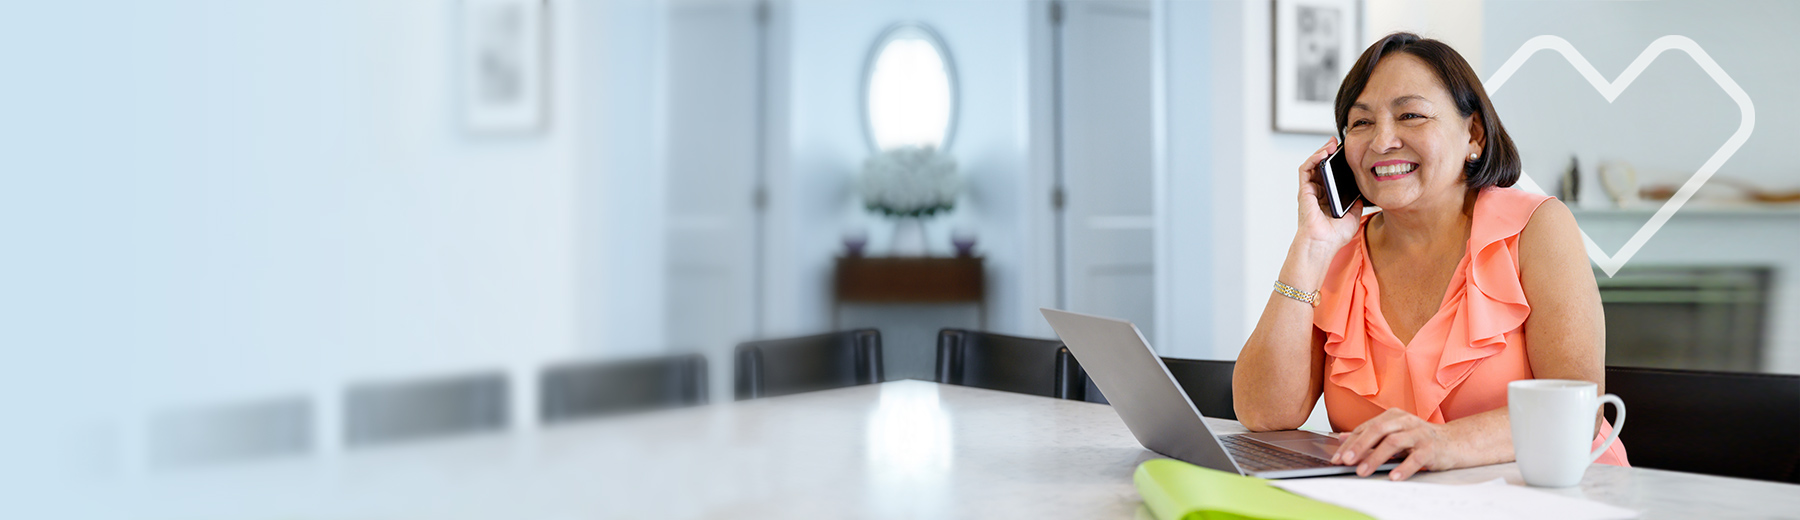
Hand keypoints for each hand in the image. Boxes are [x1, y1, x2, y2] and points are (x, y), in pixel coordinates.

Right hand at [1295, 137, 1363, 258]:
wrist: (1324, 244)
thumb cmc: (1334, 236)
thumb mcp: (1353, 216)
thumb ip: (1356, 203)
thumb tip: (1362, 192)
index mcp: (1327, 198)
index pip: (1330, 175)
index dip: (1336, 163)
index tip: (1346, 153)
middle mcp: (1317, 193)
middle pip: (1321, 167)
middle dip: (1328, 153)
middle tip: (1339, 144)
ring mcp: (1309, 191)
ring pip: (1312, 165)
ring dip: (1321, 152)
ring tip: (1332, 145)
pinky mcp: (1304, 191)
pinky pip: (1305, 170)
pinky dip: (1313, 159)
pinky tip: (1323, 153)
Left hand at [1330, 408, 1459, 480]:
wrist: (1453, 442)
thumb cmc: (1419, 439)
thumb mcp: (1393, 433)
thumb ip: (1369, 435)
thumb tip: (1342, 438)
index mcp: (1393, 416)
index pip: (1366, 428)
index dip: (1350, 443)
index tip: (1337, 458)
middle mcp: (1405, 421)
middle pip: (1378, 430)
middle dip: (1359, 447)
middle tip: (1346, 461)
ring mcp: (1419, 433)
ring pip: (1394, 442)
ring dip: (1375, 458)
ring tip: (1363, 471)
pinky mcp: (1432, 448)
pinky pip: (1416, 458)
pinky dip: (1403, 467)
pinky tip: (1393, 476)